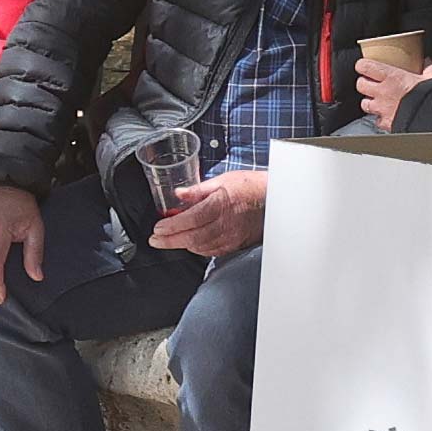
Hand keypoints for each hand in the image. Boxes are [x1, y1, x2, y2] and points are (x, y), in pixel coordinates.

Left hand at [146, 167, 269, 256]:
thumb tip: (178, 194)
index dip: (172, 226)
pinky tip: (190, 244)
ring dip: (182, 245)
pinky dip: (198, 248)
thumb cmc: (251, 186)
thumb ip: (198, 190)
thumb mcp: (223, 180)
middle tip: (155, 241)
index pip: (191, 219)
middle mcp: (226, 224)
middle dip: (170, 241)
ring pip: (201, 246)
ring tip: (168, 241)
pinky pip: (212, 251)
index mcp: (221, 205)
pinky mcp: (236, 244)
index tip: (158, 228)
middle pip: (192, 237)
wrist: (276, 199)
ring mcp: (231, 237)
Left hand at [352, 55, 431, 122]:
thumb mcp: (431, 77)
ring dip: (369, 101)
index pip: (365, 66)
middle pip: (361, 85)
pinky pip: (377, 120)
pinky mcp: (386, 123)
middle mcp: (383, 92)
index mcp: (392, 77)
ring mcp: (382, 109)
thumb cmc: (430, 98)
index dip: (362, 66)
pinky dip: (380, 118)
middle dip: (364, 83)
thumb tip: (428, 62)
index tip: (364, 66)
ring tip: (378, 100)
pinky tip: (387, 116)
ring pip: (365, 104)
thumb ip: (427, 69)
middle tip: (371, 83)